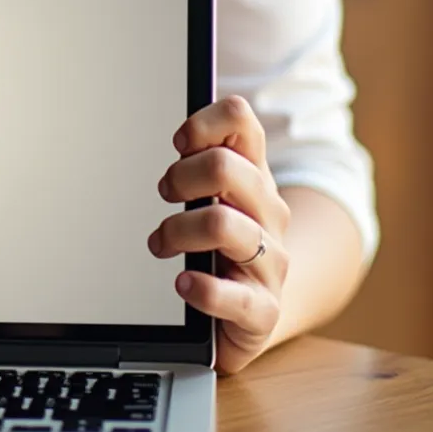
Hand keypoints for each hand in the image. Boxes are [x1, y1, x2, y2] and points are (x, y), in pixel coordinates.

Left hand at [147, 95, 290, 374]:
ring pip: (221, 224)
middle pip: (225, 167)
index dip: (203, 124)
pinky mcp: (263, 309)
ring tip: (160, 244)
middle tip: (165, 194)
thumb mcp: (215, 199)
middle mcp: (269, 213)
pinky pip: (233, 296)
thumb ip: (198, 162)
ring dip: (177, 231)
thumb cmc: (224, 248)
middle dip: (181, 177)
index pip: (241, 121)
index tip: (179, 143)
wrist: (257, 310)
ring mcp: (271, 262)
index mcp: (255, 177)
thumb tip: (176, 130)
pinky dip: (201, 289)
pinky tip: (184, 284)